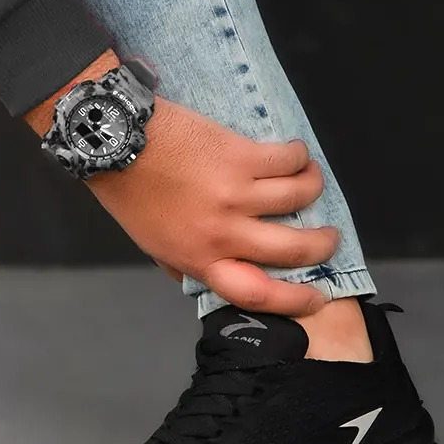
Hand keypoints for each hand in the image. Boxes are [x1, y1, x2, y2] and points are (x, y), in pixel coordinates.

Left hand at [86, 98, 336, 314]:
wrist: (116, 142)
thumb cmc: (129, 191)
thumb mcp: (151, 243)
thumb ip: (184, 264)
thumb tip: (207, 281)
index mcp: (198, 258)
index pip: (256, 293)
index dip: (294, 301)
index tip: (318, 297)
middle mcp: (222, 232)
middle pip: (294, 249)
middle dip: (322, 245)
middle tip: (327, 236)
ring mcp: (234, 194)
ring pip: (301, 197)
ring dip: (312, 188)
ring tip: (307, 182)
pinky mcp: (240, 156)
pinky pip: (290, 160)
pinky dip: (298, 156)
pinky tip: (292, 154)